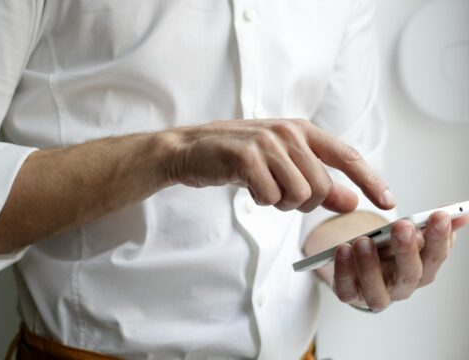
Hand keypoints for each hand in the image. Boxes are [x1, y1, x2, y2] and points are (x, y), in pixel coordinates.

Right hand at [167, 119, 394, 212]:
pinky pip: (270, 197)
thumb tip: (351, 201)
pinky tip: (247, 186)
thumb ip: (319, 182)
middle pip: (321, 187)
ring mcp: (268, 143)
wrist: (192, 149)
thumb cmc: (239, 157)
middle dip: (303, 202)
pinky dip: (261, 201)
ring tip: (262, 187)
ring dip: (280, 202)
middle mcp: (289, 132)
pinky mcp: (247, 157)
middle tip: (280, 193)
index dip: (371, 180)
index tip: (388, 202)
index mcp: (302, 130)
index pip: (347, 157)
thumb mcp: (283, 166)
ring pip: (299, 195)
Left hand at [332, 211, 468, 310]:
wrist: (359, 267)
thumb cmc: (387, 251)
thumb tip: (461, 213)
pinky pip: (346, 289)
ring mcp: (375, 294)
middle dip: (407, 250)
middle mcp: (401, 287)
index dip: (440, 237)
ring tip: (364, 241)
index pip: (436, 256)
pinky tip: (343, 250)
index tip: (439, 215)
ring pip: (377, 289)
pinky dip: (344, 270)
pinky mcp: (350, 295)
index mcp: (421, 270)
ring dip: (370, 265)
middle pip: (410, 274)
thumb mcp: (408, 235)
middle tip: (402, 226)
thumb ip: (430, 225)